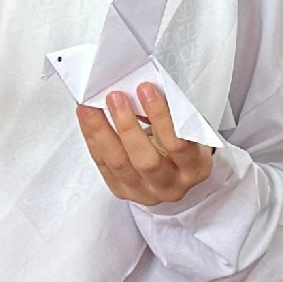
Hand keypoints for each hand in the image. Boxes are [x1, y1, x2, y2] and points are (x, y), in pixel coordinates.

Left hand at [78, 84, 215, 206]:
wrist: (174, 171)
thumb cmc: (183, 144)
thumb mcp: (188, 130)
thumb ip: (171, 115)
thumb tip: (139, 90)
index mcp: (195, 168)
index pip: (178, 144)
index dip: (161, 116)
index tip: (145, 89)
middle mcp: (171, 186)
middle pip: (146, 160)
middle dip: (127, 126)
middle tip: (115, 97)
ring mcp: (145, 192)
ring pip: (119, 163)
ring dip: (102, 131)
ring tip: (91, 106)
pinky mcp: (122, 191)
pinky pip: (103, 165)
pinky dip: (92, 138)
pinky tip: (87, 119)